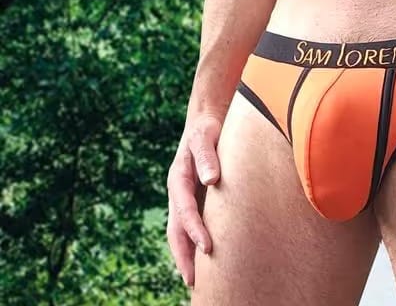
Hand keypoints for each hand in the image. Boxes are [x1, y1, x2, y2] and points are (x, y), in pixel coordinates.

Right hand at [166, 115, 222, 286]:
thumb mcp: (205, 137)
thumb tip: (211, 179)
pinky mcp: (195, 199)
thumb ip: (207, 156)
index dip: (194, 229)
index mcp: (179, 178)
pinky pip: (191, 226)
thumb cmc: (207, 129)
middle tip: (193, 281)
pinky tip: (204, 260)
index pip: (185, 210)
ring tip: (196, 281)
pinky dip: (193, 244)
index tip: (207, 247)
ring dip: (186, 255)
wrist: (204, 122)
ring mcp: (184, 197)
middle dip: (183, 255)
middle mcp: (178, 192)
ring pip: (180, 232)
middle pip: (176, 230)